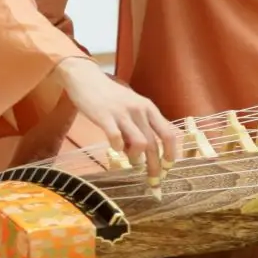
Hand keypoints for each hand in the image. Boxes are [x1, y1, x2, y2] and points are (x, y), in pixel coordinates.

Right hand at [51, 56, 182, 180]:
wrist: (86, 78)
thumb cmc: (110, 96)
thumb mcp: (132, 106)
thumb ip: (139, 126)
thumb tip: (142, 152)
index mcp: (149, 108)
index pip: (168, 133)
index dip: (171, 153)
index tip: (168, 167)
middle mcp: (139, 110)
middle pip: (155, 144)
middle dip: (155, 166)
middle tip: (152, 179)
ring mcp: (122, 113)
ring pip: (140, 143)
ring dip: (136, 158)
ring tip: (129, 160)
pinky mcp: (104, 116)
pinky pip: (116, 138)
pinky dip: (117, 148)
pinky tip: (113, 148)